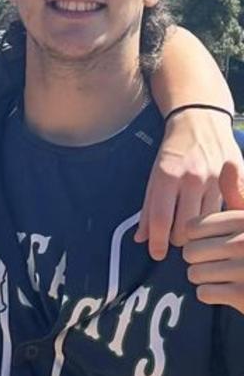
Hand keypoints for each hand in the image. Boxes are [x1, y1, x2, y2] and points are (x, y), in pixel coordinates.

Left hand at [138, 108, 240, 259]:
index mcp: (166, 176)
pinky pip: (229, 209)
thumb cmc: (174, 152)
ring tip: (192, 229)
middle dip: (178, 239)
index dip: (158, 242)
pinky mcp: (235, 176)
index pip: (161, 219)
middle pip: (186, 226)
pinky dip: (220, 220)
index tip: (156, 253)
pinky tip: (215, 222)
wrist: (199, 121)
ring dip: (199, 233)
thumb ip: (148, 208)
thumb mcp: (154, 176)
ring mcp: (215, 178)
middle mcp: (192, 177)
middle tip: (175, 238)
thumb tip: (141, 238)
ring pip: (208, 223)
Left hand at [184, 161, 243, 313]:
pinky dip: (212, 294)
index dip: (196, 238)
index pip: (192, 227)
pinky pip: (204, 293)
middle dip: (198, 260)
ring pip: (194, 273)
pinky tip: (229, 291)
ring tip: (225, 276)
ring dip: (205, 278)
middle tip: (218, 263)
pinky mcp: (243, 296)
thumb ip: (238, 193)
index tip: (211, 242)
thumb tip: (227, 163)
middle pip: (190, 251)